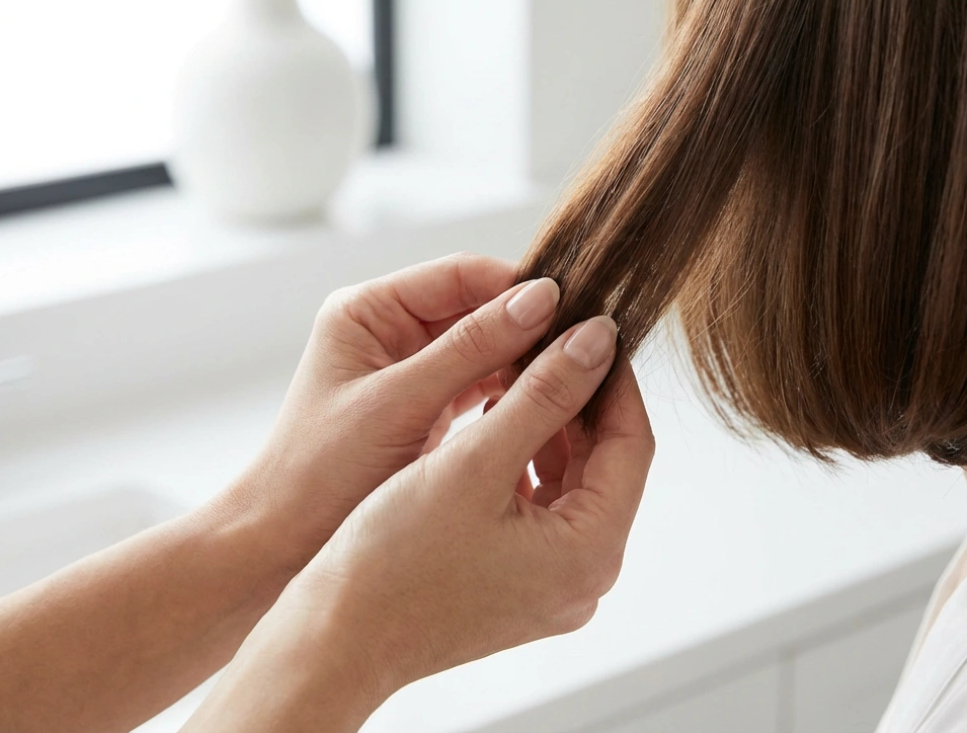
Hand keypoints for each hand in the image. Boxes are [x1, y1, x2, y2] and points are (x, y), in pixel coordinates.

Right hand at [188, 312, 654, 731]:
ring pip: (572, 482)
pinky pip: (542, 507)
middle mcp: (585, 577)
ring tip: (520, 368)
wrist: (333, 640)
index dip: (613, 378)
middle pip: (606, 464)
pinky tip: (495, 421)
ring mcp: (553, 585)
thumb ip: (543, 395)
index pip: (633, 444)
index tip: (591, 326)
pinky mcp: (521, 585)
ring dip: (550, 425)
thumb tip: (598, 339)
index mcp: (590, 552)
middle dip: (579, 397)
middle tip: (552, 338)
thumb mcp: (474, 462)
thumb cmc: (393, 561)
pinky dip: (526, 460)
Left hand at [229, 253, 559, 571]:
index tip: (573, 309)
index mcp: (368, 311)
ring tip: (575, 379)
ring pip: (485, 350)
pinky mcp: (423, 408)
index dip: (519, 289)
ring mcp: (408, 371)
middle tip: (585, 347)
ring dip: (526, 363)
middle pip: (479, 309)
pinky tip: (547, 408)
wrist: (278, 548)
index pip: (462, 275)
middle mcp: (389, 332)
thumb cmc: (319, 475)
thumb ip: (471, 350)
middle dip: (529, 328)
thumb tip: (542, 299)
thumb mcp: (400, 404)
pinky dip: (511, 395)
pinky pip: (480, 387)